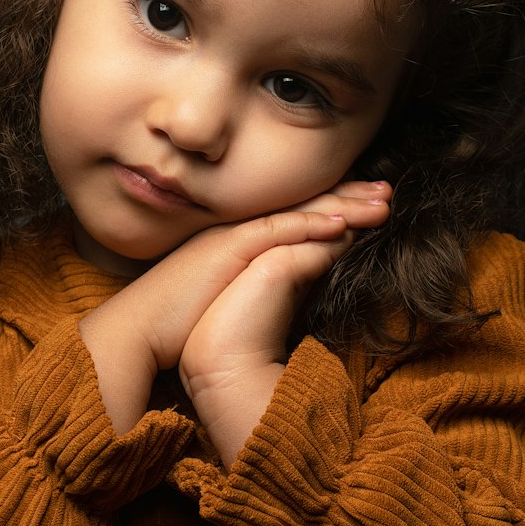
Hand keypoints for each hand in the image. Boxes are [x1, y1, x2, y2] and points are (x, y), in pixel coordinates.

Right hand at [79, 181, 390, 435]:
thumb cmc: (179, 325)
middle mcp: (238, 229)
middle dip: (349, 196)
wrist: (137, 333)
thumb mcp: (233, 298)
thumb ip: (268, 284)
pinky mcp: (227, 249)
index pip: (296, 214)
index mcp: (240, 239)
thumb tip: (304, 283)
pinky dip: (310, 225)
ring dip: (342, 205)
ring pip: (298, 212)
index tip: (369, 205)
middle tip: (388, 192)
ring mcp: (232, 235)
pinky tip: (342, 224)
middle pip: (304, 205)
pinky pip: (277, 230)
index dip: (335, 206)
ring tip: (381, 202)